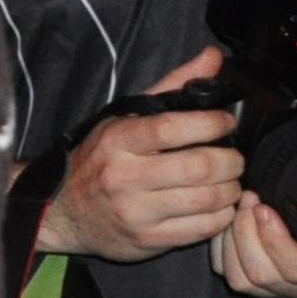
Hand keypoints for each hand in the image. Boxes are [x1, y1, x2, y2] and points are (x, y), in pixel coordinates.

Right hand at [43, 47, 245, 261]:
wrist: (63, 212)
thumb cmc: (100, 160)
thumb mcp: (124, 119)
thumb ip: (170, 87)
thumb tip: (212, 57)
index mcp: (117, 141)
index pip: (171, 128)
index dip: (210, 124)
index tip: (226, 123)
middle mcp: (123, 177)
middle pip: (198, 167)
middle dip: (231, 161)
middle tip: (233, 157)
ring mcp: (136, 212)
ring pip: (208, 200)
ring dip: (231, 189)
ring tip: (228, 181)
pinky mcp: (148, 240)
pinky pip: (204, 228)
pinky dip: (222, 215)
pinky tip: (217, 205)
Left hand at [218, 193, 296, 297]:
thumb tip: (264, 204)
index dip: (273, 239)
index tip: (263, 208)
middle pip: (262, 276)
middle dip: (245, 232)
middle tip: (247, 199)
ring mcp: (278, 294)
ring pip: (240, 279)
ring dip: (230, 239)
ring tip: (238, 208)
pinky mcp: (253, 289)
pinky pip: (225, 272)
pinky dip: (220, 245)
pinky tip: (227, 223)